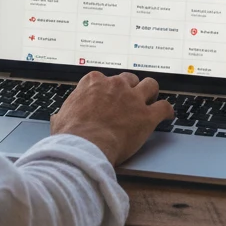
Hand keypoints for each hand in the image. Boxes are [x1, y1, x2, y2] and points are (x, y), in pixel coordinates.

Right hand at [50, 71, 173, 166]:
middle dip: (130, 88)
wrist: (84, 147)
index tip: (109, 96)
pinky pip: (164, 107)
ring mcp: (133, 99)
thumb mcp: (61, 119)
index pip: (105, 79)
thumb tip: (59, 118)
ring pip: (150, 85)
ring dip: (151, 93)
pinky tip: (167, 115)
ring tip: (152, 100)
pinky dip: (167, 111)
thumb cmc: (70, 135)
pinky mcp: (146, 116)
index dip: (108, 89)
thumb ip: (64, 114)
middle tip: (130, 100)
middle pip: (129, 79)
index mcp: (93, 82)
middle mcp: (115, 85)